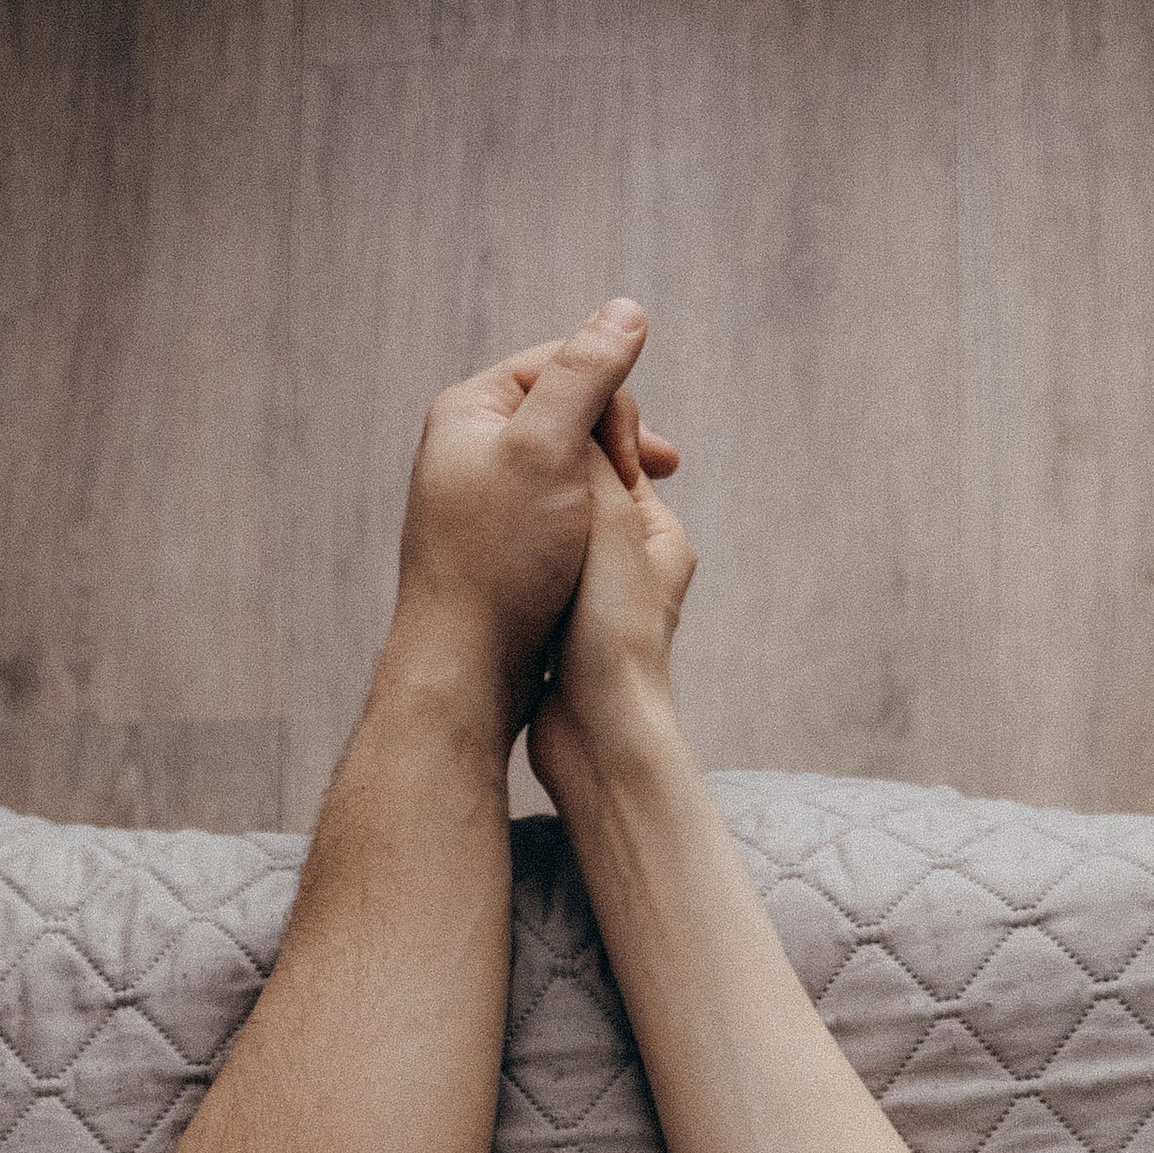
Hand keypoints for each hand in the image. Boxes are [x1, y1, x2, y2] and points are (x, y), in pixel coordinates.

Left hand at [389, 302, 681, 736]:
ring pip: (565, 464)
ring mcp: (480, 498)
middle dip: (619, 436)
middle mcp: (468, 447)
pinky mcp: (495, 546)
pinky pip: (555, 509)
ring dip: (612, 478)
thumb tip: (629, 309)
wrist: (462, 668)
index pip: (561, 364)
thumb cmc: (502, 560)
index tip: (653, 456)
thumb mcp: (549, 451)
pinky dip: (591, 516)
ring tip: (645, 512)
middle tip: (662, 477)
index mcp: (469, 409)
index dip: (617, 397)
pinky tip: (610, 548)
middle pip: (564, 411)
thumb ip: (587, 376)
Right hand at [525, 445, 699, 804]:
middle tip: (502, 474)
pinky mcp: (564, 637)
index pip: (611, 458)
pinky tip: (493, 570)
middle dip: (543, 483)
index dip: (571, 438)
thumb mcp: (609, 526)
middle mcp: (635, 566)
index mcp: (660, 534)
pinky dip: (519, 569)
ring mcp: (597, 604)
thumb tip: (572, 411)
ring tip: (494, 522)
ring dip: (527, 527)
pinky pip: (537, 579)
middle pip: (578, 495)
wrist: (600, 741)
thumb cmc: (612, 637)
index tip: (530, 436)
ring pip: (553, 537)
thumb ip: (591, 464)